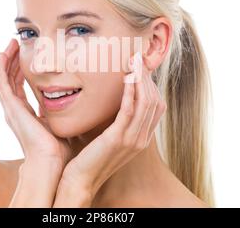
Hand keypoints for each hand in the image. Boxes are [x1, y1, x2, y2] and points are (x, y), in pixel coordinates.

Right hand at [0, 38, 72, 168]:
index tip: (23, 56)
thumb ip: (56, 112)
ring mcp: (11, 109)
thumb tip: (67, 102)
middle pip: (8, 80)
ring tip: (11, 45)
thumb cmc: (56, 148)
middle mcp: (14, 110)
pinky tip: (4, 54)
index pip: (17, 87)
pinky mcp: (11, 107)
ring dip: (6, 61)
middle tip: (16, 45)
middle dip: (12, 62)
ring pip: (2, 78)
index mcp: (24, 113)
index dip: (19, 71)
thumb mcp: (56, 123)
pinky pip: (2, 82)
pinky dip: (1, 68)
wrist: (49, 161)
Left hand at [59, 52, 166, 197]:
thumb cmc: (92, 155)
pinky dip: (129, 91)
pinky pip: (129, 109)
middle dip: (147, 77)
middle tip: (137, 59)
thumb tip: (117, 99)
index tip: (141, 68)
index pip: (157, 106)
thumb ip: (119, 120)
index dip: (152, 85)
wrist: (82, 180)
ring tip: (133, 62)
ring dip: (140, 79)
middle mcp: (142, 138)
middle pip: (154, 101)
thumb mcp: (112, 137)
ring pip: (145, 102)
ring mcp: (132, 139)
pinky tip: (125, 77)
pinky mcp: (118, 138)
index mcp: (142, 138)